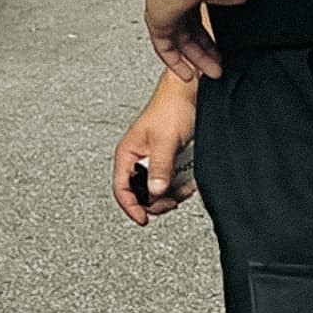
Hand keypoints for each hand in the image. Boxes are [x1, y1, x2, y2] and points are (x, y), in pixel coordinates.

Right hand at [112, 76, 198, 224]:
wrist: (190, 93)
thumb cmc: (171, 108)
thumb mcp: (164, 142)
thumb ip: (159, 168)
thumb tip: (156, 193)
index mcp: (127, 154)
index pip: (122, 188)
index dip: (131, 206)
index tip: (144, 219)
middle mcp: (138, 159)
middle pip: (141, 193)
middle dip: (157, 201)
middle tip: (171, 202)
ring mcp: (154, 160)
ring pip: (159, 190)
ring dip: (173, 193)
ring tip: (185, 188)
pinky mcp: (169, 160)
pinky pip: (172, 181)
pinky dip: (181, 185)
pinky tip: (189, 182)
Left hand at [143, 0, 297, 81]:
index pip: (206, 14)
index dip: (216, 33)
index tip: (227, 47)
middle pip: (192, 30)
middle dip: (206, 51)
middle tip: (219, 66)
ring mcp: (167, 9)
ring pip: (179, 40)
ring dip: (195, 59)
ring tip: (210, 73)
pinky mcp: (157, 20)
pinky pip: (163, 47)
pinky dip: (174, 62)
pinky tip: (185, 74)